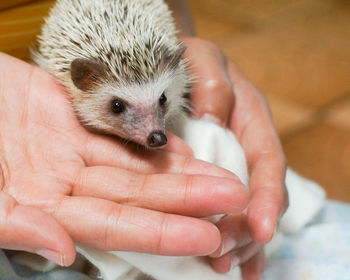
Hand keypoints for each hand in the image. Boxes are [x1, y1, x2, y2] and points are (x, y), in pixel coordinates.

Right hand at [0, 53, 248, 265]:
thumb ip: (10, 224)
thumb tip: (61, 249)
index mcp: (41, 209)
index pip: (115, 226)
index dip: (160, 231)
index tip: (207, 235)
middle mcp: (64, 185)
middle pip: (137, 197)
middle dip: (186, 200)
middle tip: (234, 200)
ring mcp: (70, 151)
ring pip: (135, 166)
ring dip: (179, 173)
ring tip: (224, 179)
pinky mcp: (72, 120)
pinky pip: (119, 135)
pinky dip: (151, 143)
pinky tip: (185, 151)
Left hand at [182, 37, 287, 278]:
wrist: (171, 64)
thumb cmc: (188, 60)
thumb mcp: (202, 59)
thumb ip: (214, 84)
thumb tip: (217, 119)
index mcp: (250, 119)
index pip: (266, 161)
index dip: (266, 196)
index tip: (260, 229)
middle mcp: (243, 146)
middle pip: (256, 194)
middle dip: (246, 229)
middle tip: (226, 256)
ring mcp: (225, 162)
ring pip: (240, 206)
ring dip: (236, 241)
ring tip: (223, 267)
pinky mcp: (205, 174)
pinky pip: (216, 205)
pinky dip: (222, 234)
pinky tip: (216, 261)